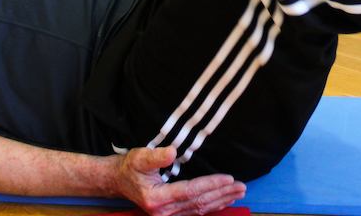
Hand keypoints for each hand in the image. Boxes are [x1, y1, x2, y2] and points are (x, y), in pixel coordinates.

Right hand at [113, 146, 245, 215]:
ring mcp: (168, 215)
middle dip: (222, 194)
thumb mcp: (139, 157)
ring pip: (200, 209)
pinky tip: (224, 200)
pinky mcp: (172, 213)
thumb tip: (173, 152)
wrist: (119, 181)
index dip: (211, 185)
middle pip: (199, 202)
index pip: (190, 191)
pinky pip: (196, 211)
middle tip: (242, 186)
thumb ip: (156, 157)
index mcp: (157, 199)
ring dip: (221, 200)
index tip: (228, 178)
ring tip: (239, 192)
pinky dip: (212, 206)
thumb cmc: (130, 167)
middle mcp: (164, 211)